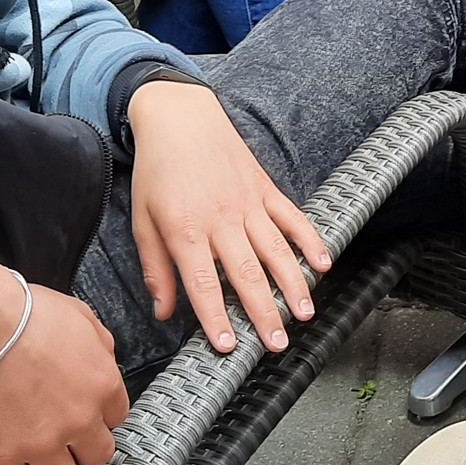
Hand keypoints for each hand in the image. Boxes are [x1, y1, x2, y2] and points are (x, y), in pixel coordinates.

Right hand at [0, 259, 128, 464]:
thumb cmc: (27, 312)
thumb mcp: (80, 314)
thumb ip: (100, 343)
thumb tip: (105, 360)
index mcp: (102, 386)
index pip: (117, 417)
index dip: (98, 413)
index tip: (81, 408)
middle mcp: (80, 421)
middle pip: (97, 456)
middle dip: (81, 447)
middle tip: (60, 434)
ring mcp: (41, 444)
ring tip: (33, 454)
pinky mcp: (1, 459)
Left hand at [127, 80, 332, 353]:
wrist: (180, 117)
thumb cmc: (157, 170)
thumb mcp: (142, 220)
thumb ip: (156, 268)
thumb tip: (163, 311)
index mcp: (186, 230)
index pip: (204, 284)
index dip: (216, 318)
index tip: (228, 346)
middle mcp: (221, 220)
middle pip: (247, 274)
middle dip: (264, 313)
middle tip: (277, 344)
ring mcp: (248, 203)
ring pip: (275, 250)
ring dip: (293, 284)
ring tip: (305, 313)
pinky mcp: (265, 189)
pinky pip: (292, 218)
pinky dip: (309, 240)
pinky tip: (323, 263)